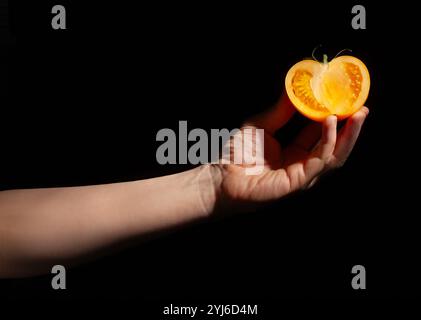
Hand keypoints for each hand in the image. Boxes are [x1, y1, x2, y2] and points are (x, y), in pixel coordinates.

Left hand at [208, 94, 368, 210]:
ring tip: (357, 113)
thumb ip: (279, 111)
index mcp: (296, 153)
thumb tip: (295, 89)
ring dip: (348, 135)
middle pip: (334, 146)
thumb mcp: (261, 125)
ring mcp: (302, 175)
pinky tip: (331, 123)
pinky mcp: (297, 182)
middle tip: (362, 107)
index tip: (346, 101)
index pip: (322, 135)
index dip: (336, 119)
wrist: (220, 177)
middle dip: (351, 128)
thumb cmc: (237, 155)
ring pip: (334, 155)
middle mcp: (302, 164)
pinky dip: (327, 141)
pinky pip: (319, 161)